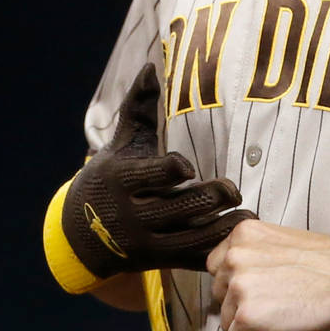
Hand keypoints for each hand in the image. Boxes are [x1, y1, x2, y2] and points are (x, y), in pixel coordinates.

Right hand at [60, 64, 252, 279]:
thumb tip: (151, 68)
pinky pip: (192, 261)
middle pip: (179, 208)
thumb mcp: (119, 145)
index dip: (176, 168)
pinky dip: (217, 252)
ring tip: (247, 216)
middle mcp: (132, 215)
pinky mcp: (159, 262)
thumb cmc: (108, 179)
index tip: (189, 167)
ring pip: (190, 239)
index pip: (155, 174)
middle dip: (210, 197)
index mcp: (120, 182)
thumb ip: (138, 108)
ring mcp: (146, 244)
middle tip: (232, 190)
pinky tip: (237, 240)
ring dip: (222, 228)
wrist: (82, 236)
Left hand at [206, 220, 329, 330]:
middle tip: (272, 304)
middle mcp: (234, 257)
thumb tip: (241, 279)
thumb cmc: (329, 262)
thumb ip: (256, 254)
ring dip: (247, 323)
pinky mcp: (247, 318)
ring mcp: (239, 288)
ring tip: (279, 316)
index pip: (216, 266)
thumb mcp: (282, 242)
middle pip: (218, 294)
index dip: (235, 282)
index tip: (256, 289)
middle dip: (239, 303)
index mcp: (243, 235)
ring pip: (226, 319)